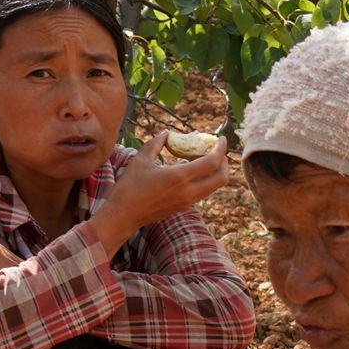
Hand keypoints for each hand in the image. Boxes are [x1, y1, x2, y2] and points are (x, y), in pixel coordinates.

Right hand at [88, 133, 229, 253]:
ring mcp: (189, 201)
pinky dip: (207, 179)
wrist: (124, 215)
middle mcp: (189, 191)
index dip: (221, 149)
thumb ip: (156, 144)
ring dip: (217, 171)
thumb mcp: (141, 160)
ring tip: (205, 157)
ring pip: (215, 186)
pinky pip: (205, 191)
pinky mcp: (185, 206)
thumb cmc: (129, 186)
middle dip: (224, 161)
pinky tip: (194, 170)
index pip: (212, 162)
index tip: (221, 139)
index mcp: (180, 177)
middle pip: (222, 177)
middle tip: (216, 149)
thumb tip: (166, 133)